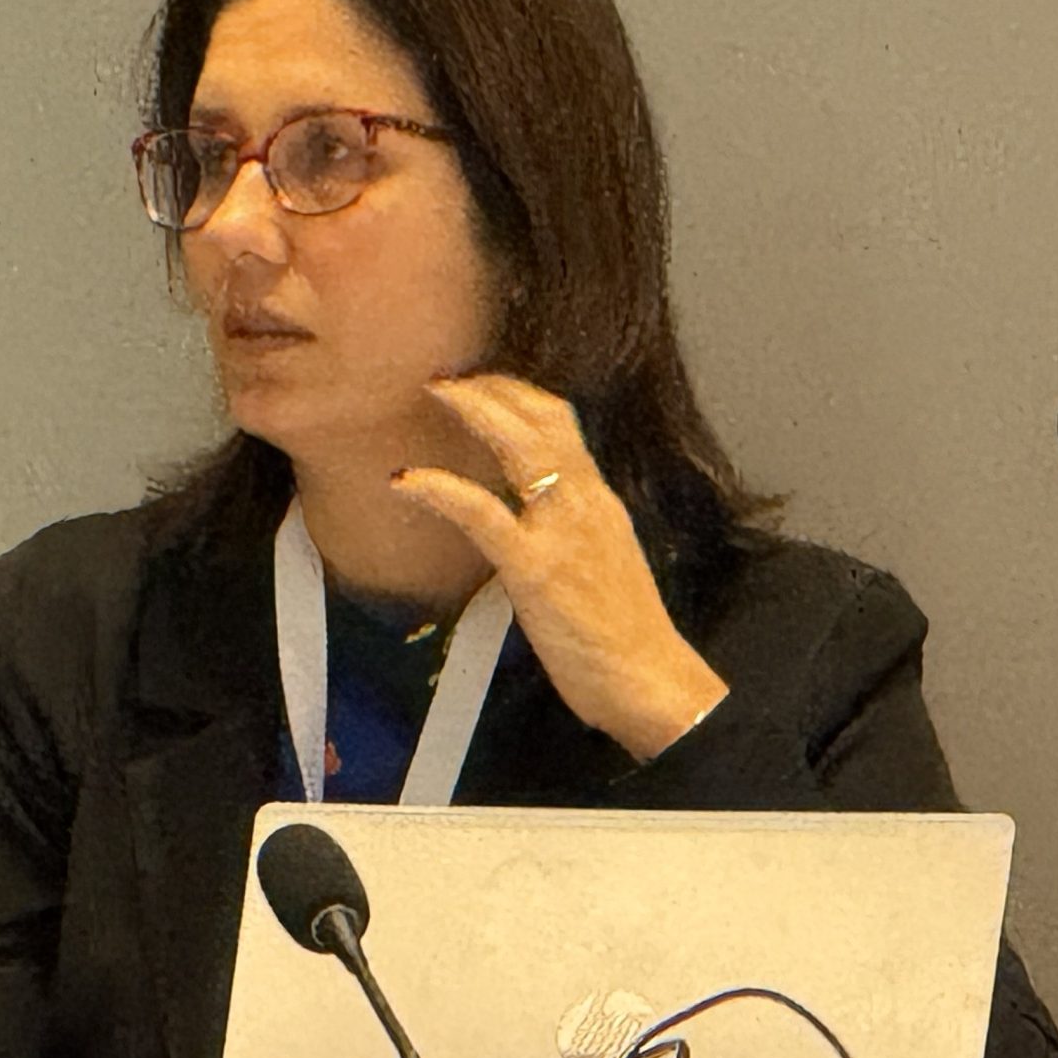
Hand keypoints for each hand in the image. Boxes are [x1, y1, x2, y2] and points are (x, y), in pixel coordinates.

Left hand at [388, 374, 728, 762]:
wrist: (650, 680)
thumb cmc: (624, 637)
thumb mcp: (601, 564)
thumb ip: (569, 534)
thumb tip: (529, 521)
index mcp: (599, 502)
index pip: (562, 423)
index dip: (518, 395)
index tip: (482, 384)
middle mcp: (585, 503)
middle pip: (541, 417)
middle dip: (491, 387)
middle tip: (447, 377)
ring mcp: (561, 532)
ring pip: (519, 446)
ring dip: (472, 410)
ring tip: (432, 393)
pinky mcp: (535, 569)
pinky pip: (482, 512)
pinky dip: (441, 488)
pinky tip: (407, 480)